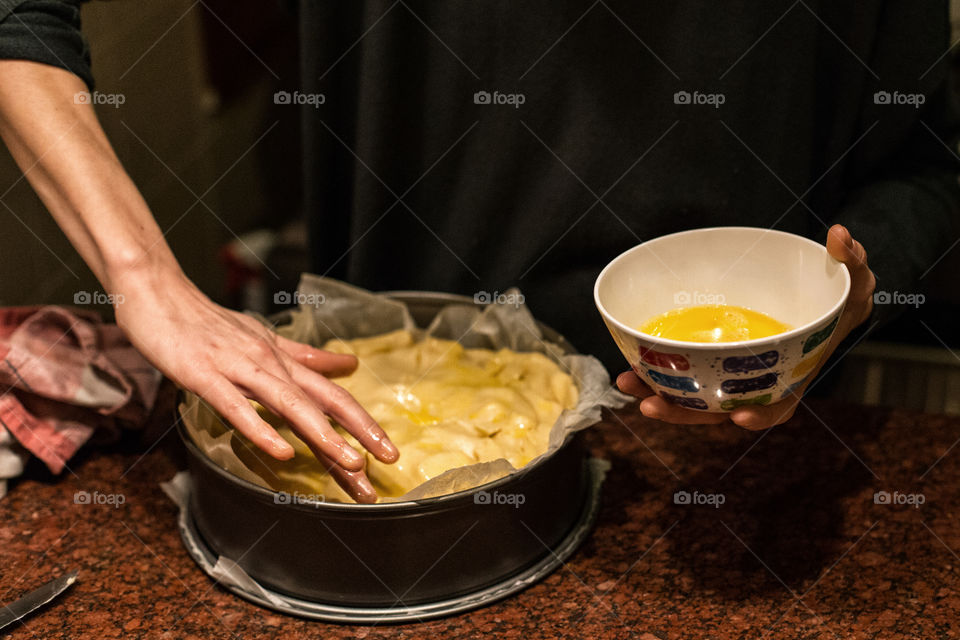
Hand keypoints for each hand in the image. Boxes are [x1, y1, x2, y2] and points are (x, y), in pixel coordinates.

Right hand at [111, 265, 397, 502]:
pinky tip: (282, 452)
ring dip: (323, 434)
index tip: (388, 452)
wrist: (158, 293)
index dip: (364, 423)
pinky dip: (261, 429)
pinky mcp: (205, 375)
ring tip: (351, 463)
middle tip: (388, 461)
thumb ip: (306, 357)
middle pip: (323, 401)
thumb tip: (349, 365)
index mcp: (284, 360)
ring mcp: (238, 368)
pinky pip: (236, 406)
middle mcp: (270, 362)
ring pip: (289, 404)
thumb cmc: (209, 322)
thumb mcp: (265, 339)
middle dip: (358, 433)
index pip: (333, 395)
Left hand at [616, 224, 875, 429]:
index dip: (760, 416)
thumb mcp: (854, 281)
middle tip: (649, 403)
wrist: (814, 299)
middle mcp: (757, 382)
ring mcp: (730, 374)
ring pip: (693, 396)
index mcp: (793, 375)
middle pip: (720, 411)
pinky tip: (630, 359)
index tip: (740, 419)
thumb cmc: (836, 297)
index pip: (779, 406)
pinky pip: (683, 371)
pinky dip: (657, 370)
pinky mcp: (709, 358)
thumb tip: (838, 237)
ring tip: (627, 381)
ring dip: (659, 395)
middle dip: (683, 412)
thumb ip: (852, 262)